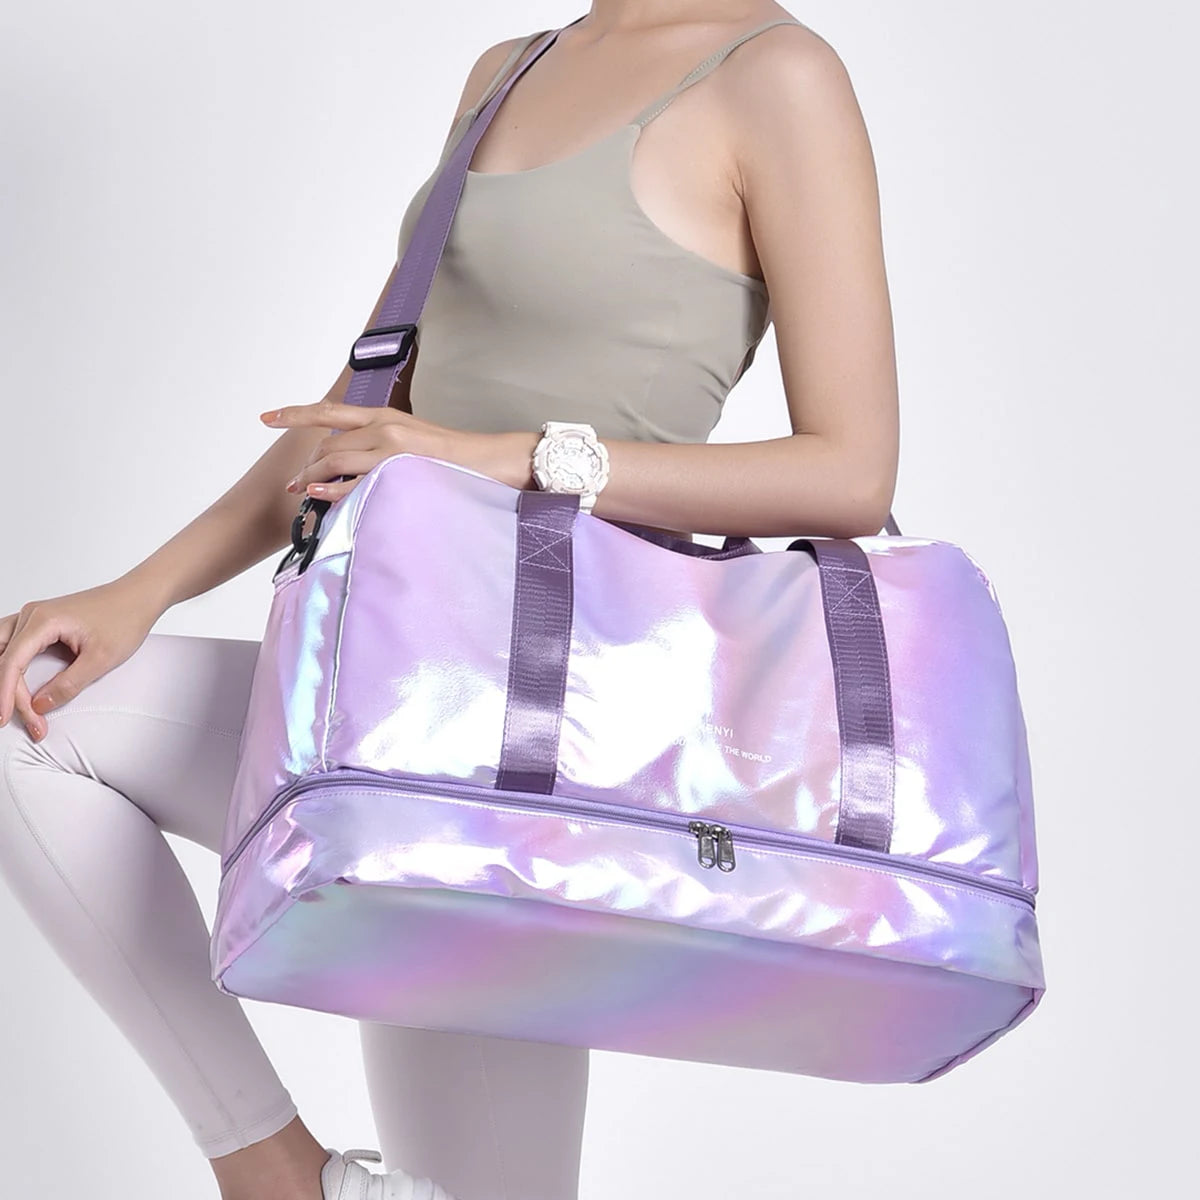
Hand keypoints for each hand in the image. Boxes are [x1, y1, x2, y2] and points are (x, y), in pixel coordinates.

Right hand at [0, 579, 163, 739]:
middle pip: (5, 660)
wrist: (139, 597)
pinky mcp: (39, 623)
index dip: (6, 695)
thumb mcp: (100, 659)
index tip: (4, 719)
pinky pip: (12, 646)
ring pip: (2, 653)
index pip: (11, 663)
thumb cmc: (125, 618)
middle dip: (11, 694)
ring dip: (7, 681)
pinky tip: (15, 687)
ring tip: (19, 709)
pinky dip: (11, 668)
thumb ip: (68, 684)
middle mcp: (32, 615)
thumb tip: (40, 705)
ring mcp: (33, 617)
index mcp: (43, 620)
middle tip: (32, 723)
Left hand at [262, 401, 538, 502]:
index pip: (330, 411)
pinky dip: (330, 488)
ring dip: (311, 478)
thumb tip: (355, 463)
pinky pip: (352, 481)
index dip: (295, 413)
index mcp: (386, 415)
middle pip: (327, 443)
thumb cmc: (455, 460)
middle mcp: (382, 425)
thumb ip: (384, 446)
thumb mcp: (415, 441)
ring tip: (302, 494)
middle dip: (307, 464)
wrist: (491, 461)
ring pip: (333, 460)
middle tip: (295, 485)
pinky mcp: (396, 469)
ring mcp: (388, 447)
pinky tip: (318, 495)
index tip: (266, 417)